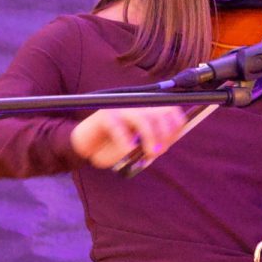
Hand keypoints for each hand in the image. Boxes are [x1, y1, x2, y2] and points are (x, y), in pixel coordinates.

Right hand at [69, 106, 186, 168]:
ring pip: (143, 119)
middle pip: (161, 113)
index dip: (175, 126)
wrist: (85, 149)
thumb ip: (152, 144)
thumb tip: (165, 145)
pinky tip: (128, 150)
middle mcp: (136, 107)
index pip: (171, 110)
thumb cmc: (113, 148)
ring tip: (149, 154)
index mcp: (147, 111)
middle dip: (164, 135)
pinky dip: (125, 139)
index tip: (169, 143)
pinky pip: (119, 126)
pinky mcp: (104, 116)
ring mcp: (120, 109)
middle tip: (157, 152)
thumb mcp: (137, 149)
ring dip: (150, 138)